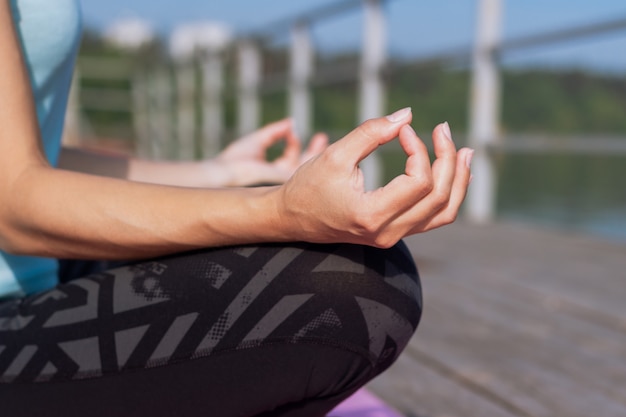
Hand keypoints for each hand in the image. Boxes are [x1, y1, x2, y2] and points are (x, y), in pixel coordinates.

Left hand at [214, 119, 327, 186]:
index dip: (295, 143)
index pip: (291, 157)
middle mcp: (280, 177)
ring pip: (306, 168)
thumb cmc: (235, 159)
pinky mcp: (287, 181)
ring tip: (322, 139)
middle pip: (302, 164)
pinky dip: (310, 157)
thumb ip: (275, 132)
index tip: (292, 131)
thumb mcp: (259, 139)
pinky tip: (316, 147)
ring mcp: (284, 181)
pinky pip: (303, 169)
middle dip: (313, 151)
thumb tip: (290, 122)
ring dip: (314, 153)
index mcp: (273, 169)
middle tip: (323, 137)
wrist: (227, 172)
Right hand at [276, 108, 472, 247]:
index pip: (418, 181)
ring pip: (443, 212)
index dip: (418, 149)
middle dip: (447, 159)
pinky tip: (455, 173)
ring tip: (466, 151)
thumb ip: (371, 132)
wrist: (292, 218)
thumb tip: (408, 114)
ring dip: (458, 180)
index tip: (402, 130)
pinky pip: (433, 218)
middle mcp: (387, 233)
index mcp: (372, 215)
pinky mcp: (394, 233)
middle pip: (439, 197)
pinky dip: (448, 195)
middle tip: (443, 129)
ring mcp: (393, 237)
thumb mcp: (335, 154)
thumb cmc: (308, 185)